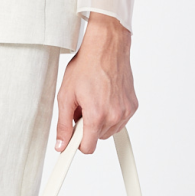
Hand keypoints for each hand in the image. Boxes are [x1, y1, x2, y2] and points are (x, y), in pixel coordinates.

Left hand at [55, 12, 136, 153]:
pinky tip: (105, 96)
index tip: (71, 144)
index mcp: (96, 115)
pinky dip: (111, 113)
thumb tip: (61, 144)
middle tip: (82, 107)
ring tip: (94, 99)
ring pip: (108, 130)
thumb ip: (63, 124)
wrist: (107, 47)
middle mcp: (114, 115)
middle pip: (97, 138)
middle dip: (87, 127)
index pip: (87, 148)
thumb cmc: (87, 66)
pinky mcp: (133, 106)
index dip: (77, 144)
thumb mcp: (66, 95)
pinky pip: (119, 120)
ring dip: (99, 120)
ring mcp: (126, 111)